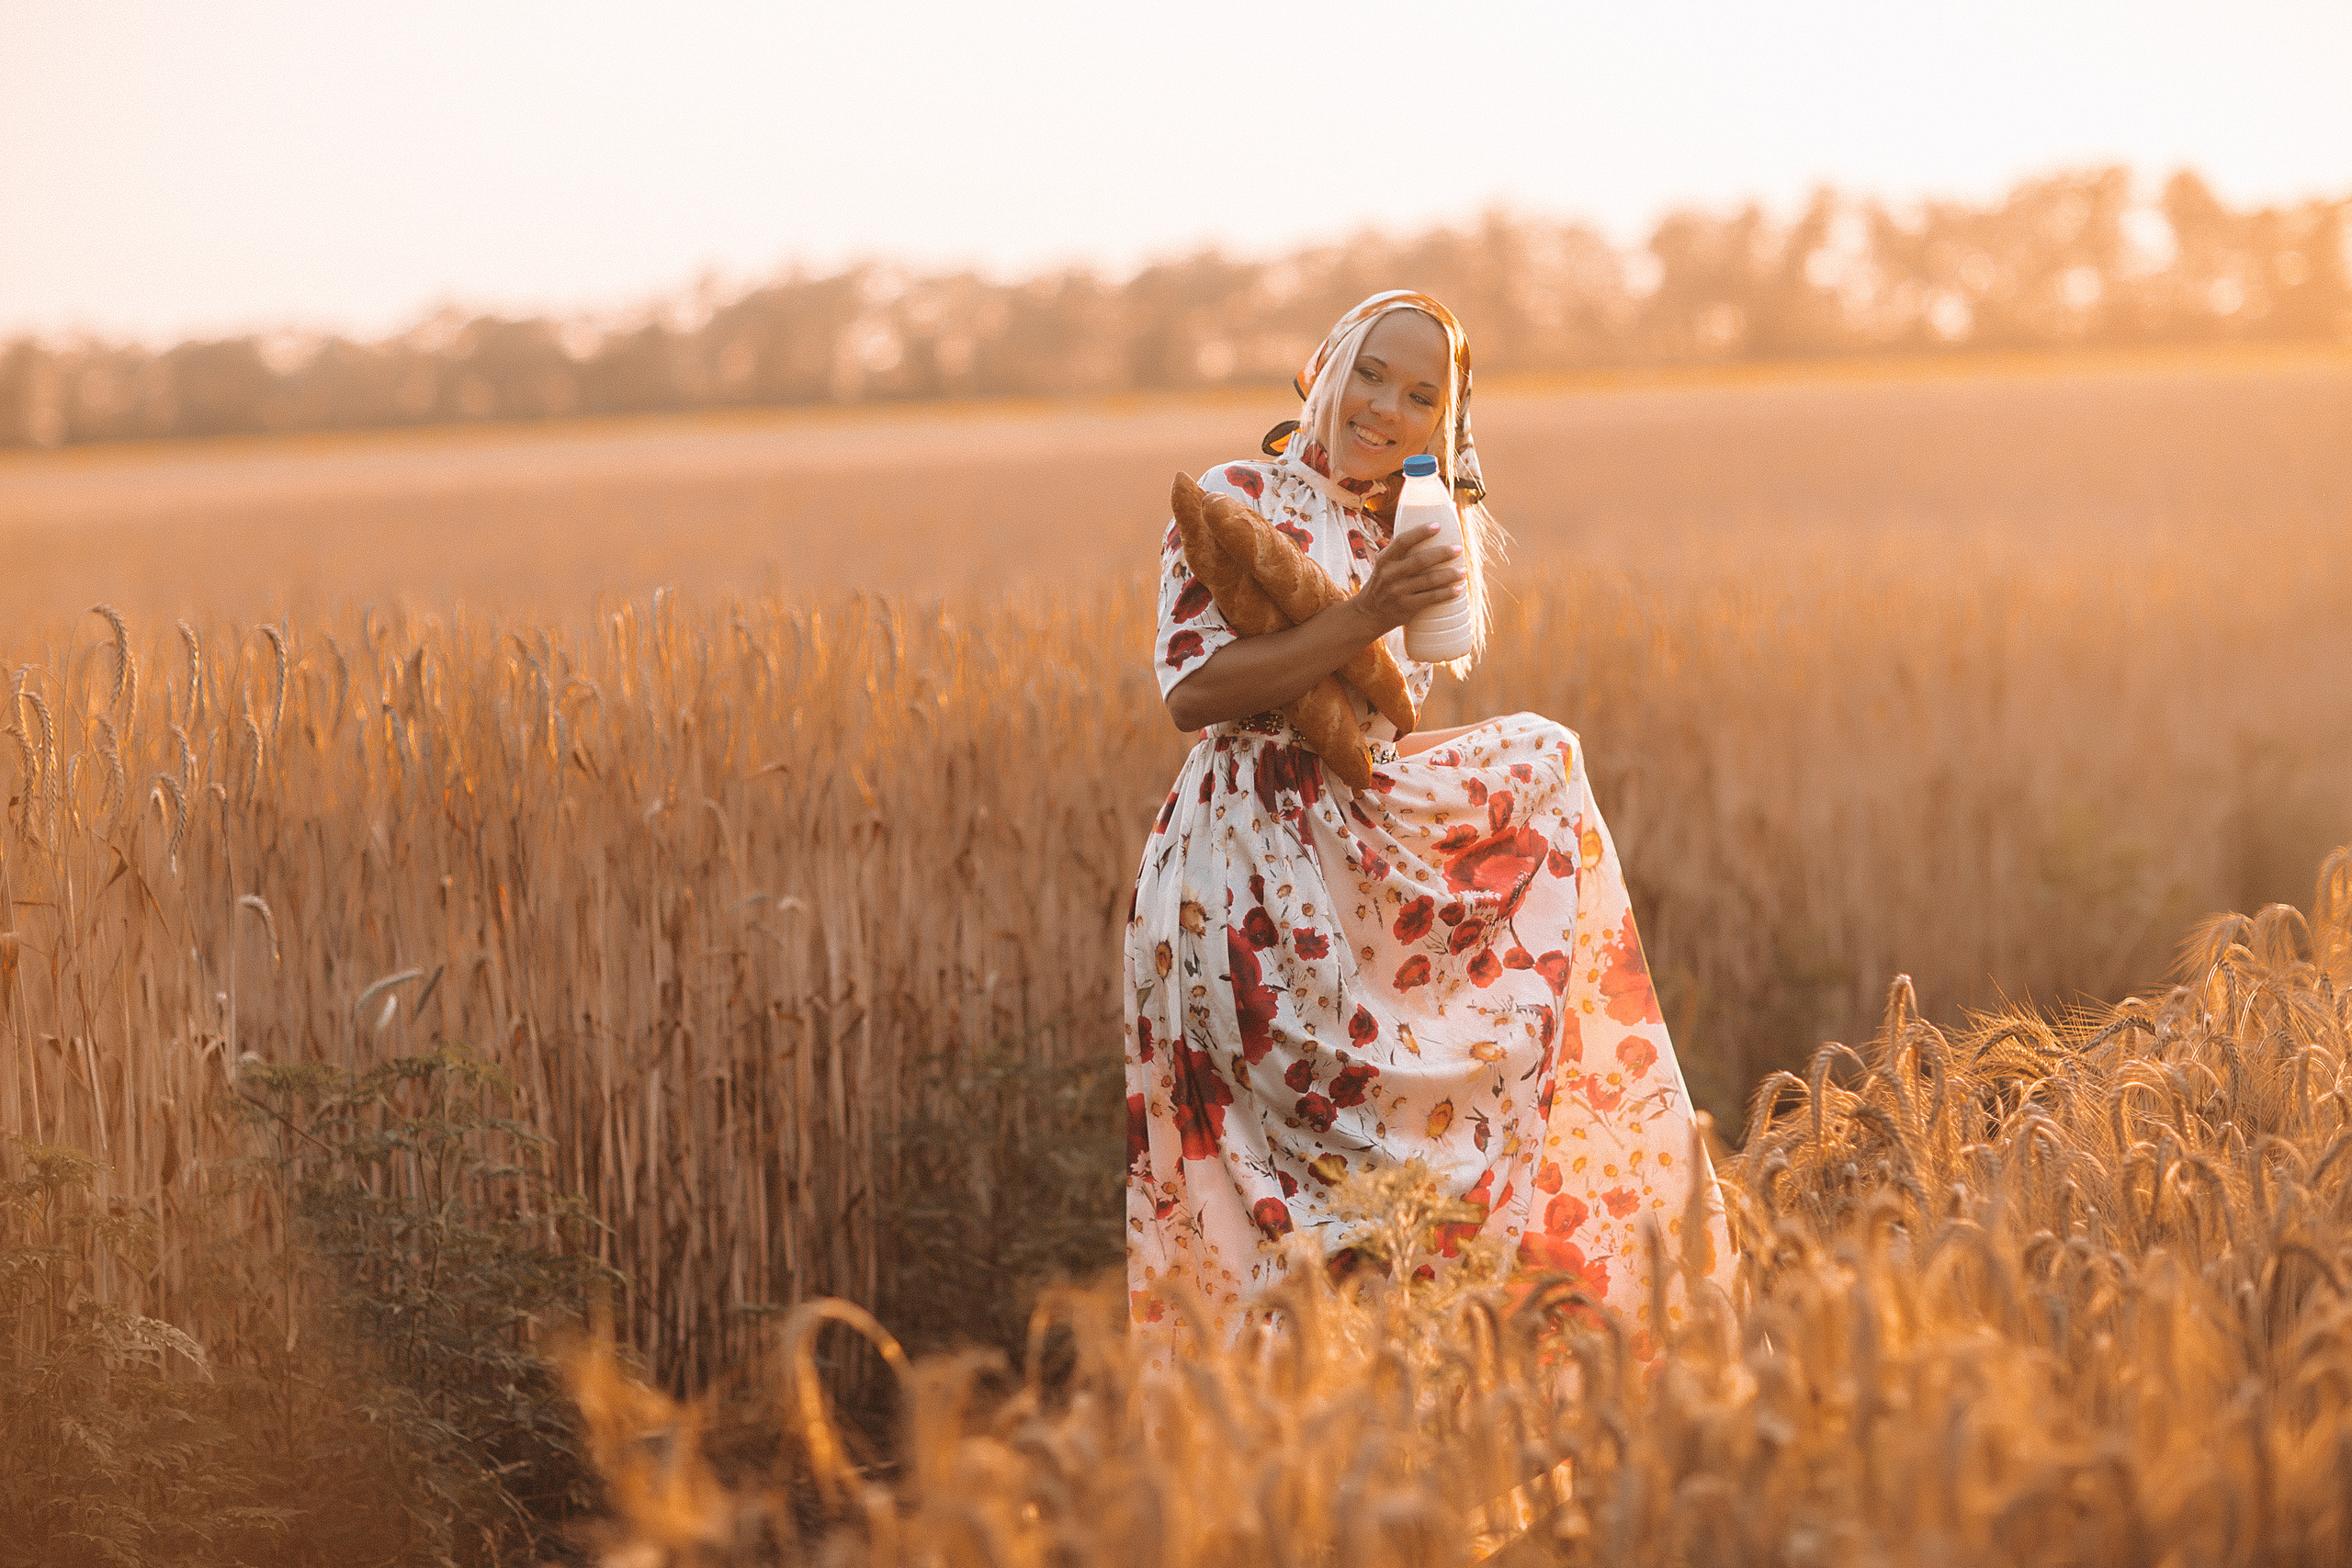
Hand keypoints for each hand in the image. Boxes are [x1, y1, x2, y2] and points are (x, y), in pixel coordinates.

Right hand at [1349, 520, 1465, 637]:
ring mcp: (1398, 592)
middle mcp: (1390, 574)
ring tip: (1463, 571)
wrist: (1367, 614)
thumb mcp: (1383, 566)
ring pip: (1429, 580)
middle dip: (1443, 553)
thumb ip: (1399, 553)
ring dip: (1450, 574)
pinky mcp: (1405, 607)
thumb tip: (1427, 535)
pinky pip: (1431, 599)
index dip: (1421, 532)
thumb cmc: (1382, 585)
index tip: (1438, 526)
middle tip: (1459, 549)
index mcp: (1384, 560)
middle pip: (1420, 560)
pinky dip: (1446, 594)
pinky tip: (1458, 590)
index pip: (1403, 541)